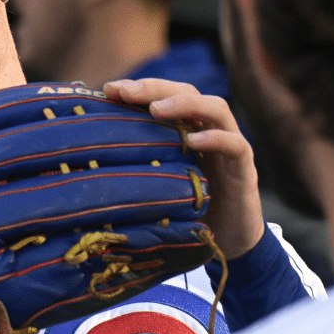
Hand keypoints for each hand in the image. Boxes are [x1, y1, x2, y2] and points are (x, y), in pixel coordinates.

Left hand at [104, 78, 263, 259]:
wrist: (229, 244)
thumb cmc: (188, 212)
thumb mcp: (157, 185)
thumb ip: (137, 167)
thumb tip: (88, 159)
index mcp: (186, 129)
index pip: (165, 96)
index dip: (139, 89)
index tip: (109, 89)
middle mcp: (208, 130)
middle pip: (187, 92)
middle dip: (155, 88)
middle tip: (126, 91)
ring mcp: (229, 146)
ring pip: (215, 108)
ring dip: (185, 103)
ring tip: (157, 109)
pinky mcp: (245, 169)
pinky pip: (235, 145)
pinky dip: (217, 138)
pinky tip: (195, 139)